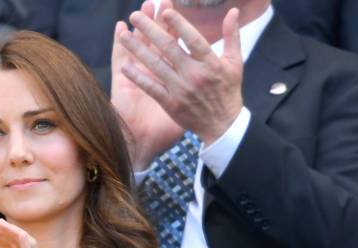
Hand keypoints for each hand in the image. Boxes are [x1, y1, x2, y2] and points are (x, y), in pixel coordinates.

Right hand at [111, 0, 184, 171]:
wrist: (148, 146)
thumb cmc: (169, 130)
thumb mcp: (185, 110)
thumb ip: (195, 92)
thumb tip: (205, 76)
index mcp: (173, 79)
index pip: (176, 48)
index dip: (177, 29)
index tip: (176, 12)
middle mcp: (156, 76)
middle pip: (156, 44)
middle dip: (156, 24)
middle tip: (156, 2)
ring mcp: (138, 80)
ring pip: (139, 50)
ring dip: (140, 30)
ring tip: (138, 11)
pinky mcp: (125, 86)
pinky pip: (123, 65)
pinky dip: (120, 48)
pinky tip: (119, 32)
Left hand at [119, 2, 243, 144]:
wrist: (222, 125)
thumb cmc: (228, 91)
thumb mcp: (235, 63)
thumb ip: (232, 36)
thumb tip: (233, 11)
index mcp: (210, 63)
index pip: (193, 39)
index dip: (179, 24)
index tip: (164, 11)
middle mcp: (194, 74)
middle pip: (169, 48)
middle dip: (150, 30)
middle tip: (135, 16)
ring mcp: (181, 89)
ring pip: (156, 65)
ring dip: (137, 49)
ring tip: (123, 36)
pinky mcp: (171, 104)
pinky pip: (151, 88)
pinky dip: (138, 78)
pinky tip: (125, 67)